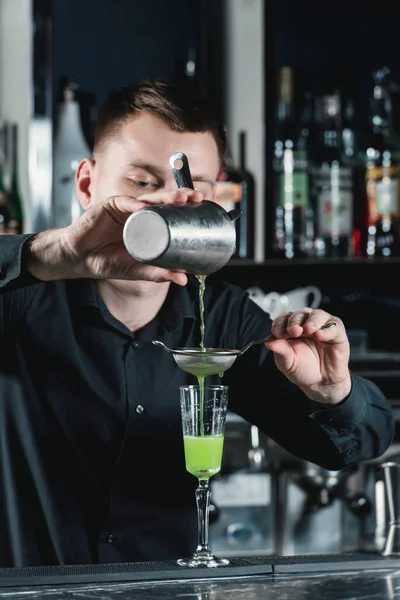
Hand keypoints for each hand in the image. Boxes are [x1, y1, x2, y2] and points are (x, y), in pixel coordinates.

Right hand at [27, 190, 203, 284]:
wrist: (79, 259)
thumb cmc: (107, 262)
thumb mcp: (137, 270)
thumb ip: (159, 273)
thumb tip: (184, 279)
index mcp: (148, 226)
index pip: (170, 213)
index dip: (185, 209)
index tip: (202, 207)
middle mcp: (139, 214)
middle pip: (163, 202)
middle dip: (181, 197)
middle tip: (197, 197)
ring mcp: (125, 208)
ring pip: (149, 199)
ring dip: (165, 197)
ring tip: (181, 197)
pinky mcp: (110, 205)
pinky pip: (126, 203)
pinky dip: (136, 206)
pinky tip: (147, 207)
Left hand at [265, 308, 351, 404]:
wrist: (321, 383)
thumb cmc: (304, 370)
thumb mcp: (288, 363)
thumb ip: (280, 351)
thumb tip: (269, 341)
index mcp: (291, 329)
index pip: (283, 318)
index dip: (280, 323)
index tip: (277, 333)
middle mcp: (306, 324)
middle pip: (300, 314)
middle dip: (295, 321)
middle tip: (293, 331)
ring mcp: (322, 327)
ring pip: (317, 314)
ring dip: (312, 321)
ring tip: (308, 329)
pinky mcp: (337, 333)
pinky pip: (334, 326)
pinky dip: (326, 329)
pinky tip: (320, 335)